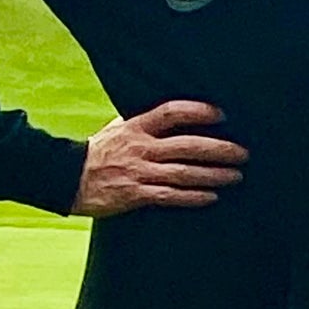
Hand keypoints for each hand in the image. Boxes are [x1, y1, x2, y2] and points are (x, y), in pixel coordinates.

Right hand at [71, 100, 248, 215]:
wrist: (65, 179)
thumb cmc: (95, 152)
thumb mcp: (115, 128)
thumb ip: (140, 121)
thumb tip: (166, 114)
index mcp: (135, 127)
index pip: (171, 112)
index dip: (198, 111)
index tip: (221, 114)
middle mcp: (140, 148)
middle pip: (186, 145)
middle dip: (219, 149)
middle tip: (243, 153)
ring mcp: (138, 172)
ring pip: (183, 172)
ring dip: (213, 174)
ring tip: (236, 175)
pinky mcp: (135, 195)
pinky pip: (170, 197)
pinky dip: (192, 197)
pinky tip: (212, 197)